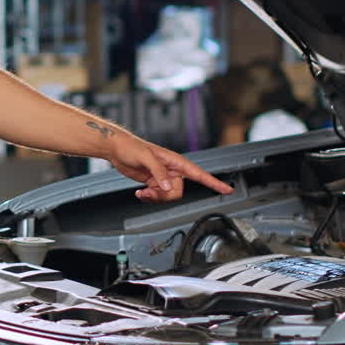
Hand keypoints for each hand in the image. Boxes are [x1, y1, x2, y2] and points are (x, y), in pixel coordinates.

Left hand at [106, 133, 233, 202]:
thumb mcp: (145, 157)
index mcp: (175, 162)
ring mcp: (163, 177)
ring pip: (168, 196)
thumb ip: (158, 172)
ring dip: (155, 197)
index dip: (214, 182)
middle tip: (150, 190)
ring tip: (143, 192)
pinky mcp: (153, 182)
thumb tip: (168, 186)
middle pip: (178, 192)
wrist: (116, 149)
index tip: (227, 189)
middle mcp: (171, 170)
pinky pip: (158, 196)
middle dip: (164, 195)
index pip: (199, 173)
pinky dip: (149, 198)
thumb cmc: (131, 147)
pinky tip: (140, 193)